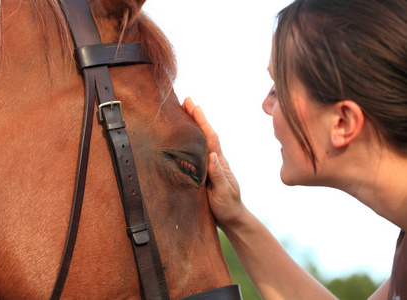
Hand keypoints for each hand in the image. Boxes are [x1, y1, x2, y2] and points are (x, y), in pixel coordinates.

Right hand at [182, 97, 244, 228]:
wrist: (233, 217)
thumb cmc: (228, 206)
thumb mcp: (224, 192)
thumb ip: (218, 175)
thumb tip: (212, 155)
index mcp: (219, 163)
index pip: (210, 138)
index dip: (202, 122)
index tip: (194, 106)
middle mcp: (216, 160)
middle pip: (206, 134)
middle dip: (197, 117)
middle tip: (186, 101)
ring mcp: (211, 165)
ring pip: (202, 141)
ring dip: (194, 125)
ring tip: (184, 111)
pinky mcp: (206, 172)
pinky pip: (198, 152)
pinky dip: (193, 140)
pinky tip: (186, 136)